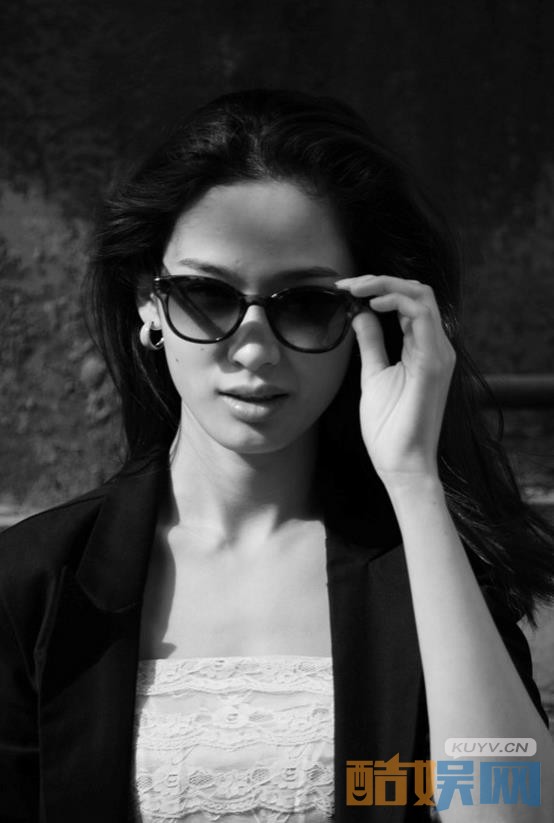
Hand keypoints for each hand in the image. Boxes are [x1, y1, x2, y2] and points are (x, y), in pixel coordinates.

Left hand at [336, 275, 455, 486]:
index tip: (345, 289)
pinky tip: (372, 304)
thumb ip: (371, 344)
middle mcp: (437, 346)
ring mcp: (439, 354)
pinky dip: (397, 301)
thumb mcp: (374, 375)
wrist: (401, 464)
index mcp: (424, 348)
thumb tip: (361, 314)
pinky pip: (422, 317)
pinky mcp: (433, 364)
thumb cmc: (388, 427)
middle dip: (381, 280)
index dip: (378, 287)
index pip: (409, 301)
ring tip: (356, 288)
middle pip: (418, 291)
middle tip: (348, 283)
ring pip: (422, 295)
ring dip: (386, 285)